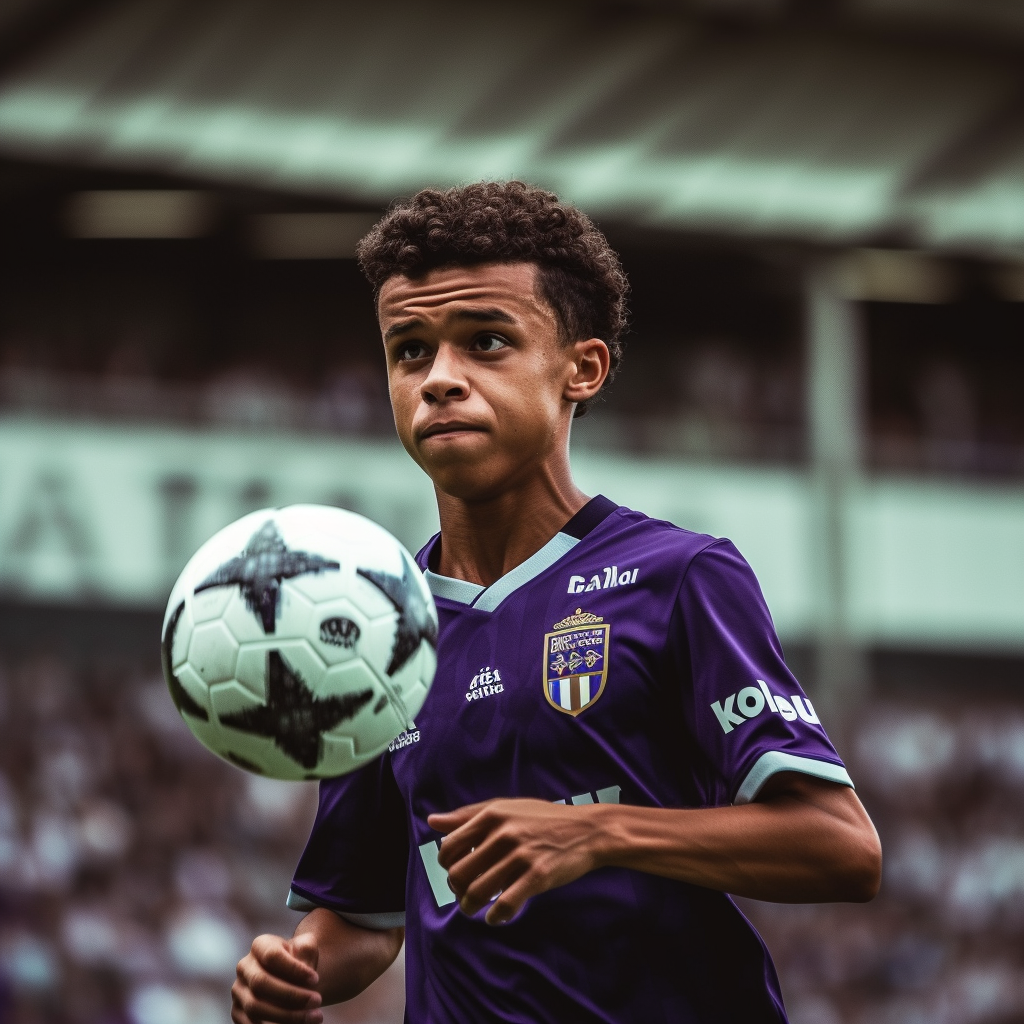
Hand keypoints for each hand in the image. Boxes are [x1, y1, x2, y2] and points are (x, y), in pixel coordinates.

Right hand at [232, 932, 322, 1023]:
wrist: (290, 976)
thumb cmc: (300, 959)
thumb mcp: (306, 948)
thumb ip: (306, 951)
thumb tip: (303, 970)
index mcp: (260, 945)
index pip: (272, 956)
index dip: (293, 968)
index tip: (315, 979)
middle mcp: (244, 967)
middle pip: (261, 982)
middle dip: (291, 995)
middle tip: (317, 1000)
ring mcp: (239, 991)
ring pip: (255, 1007)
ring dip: (287, 1015)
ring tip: (314, 1016)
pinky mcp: (238, 1012)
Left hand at [428, 798, 603, 925]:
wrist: (587, 830)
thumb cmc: (542, 819)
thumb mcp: (505, 808)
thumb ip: (468, 815)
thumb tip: (432, 820)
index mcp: (492, 815)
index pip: (449, 846)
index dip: (447, 865)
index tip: (458, 871)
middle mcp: (503, 833)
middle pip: (459, 874)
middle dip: (457, 891)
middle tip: (466, 894)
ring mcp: (521, 855)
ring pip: (477, 892)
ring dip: (470, 907)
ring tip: (476, 909)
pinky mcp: (538, 876)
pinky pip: (504, 905)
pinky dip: (495, 917)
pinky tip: (496, 916)